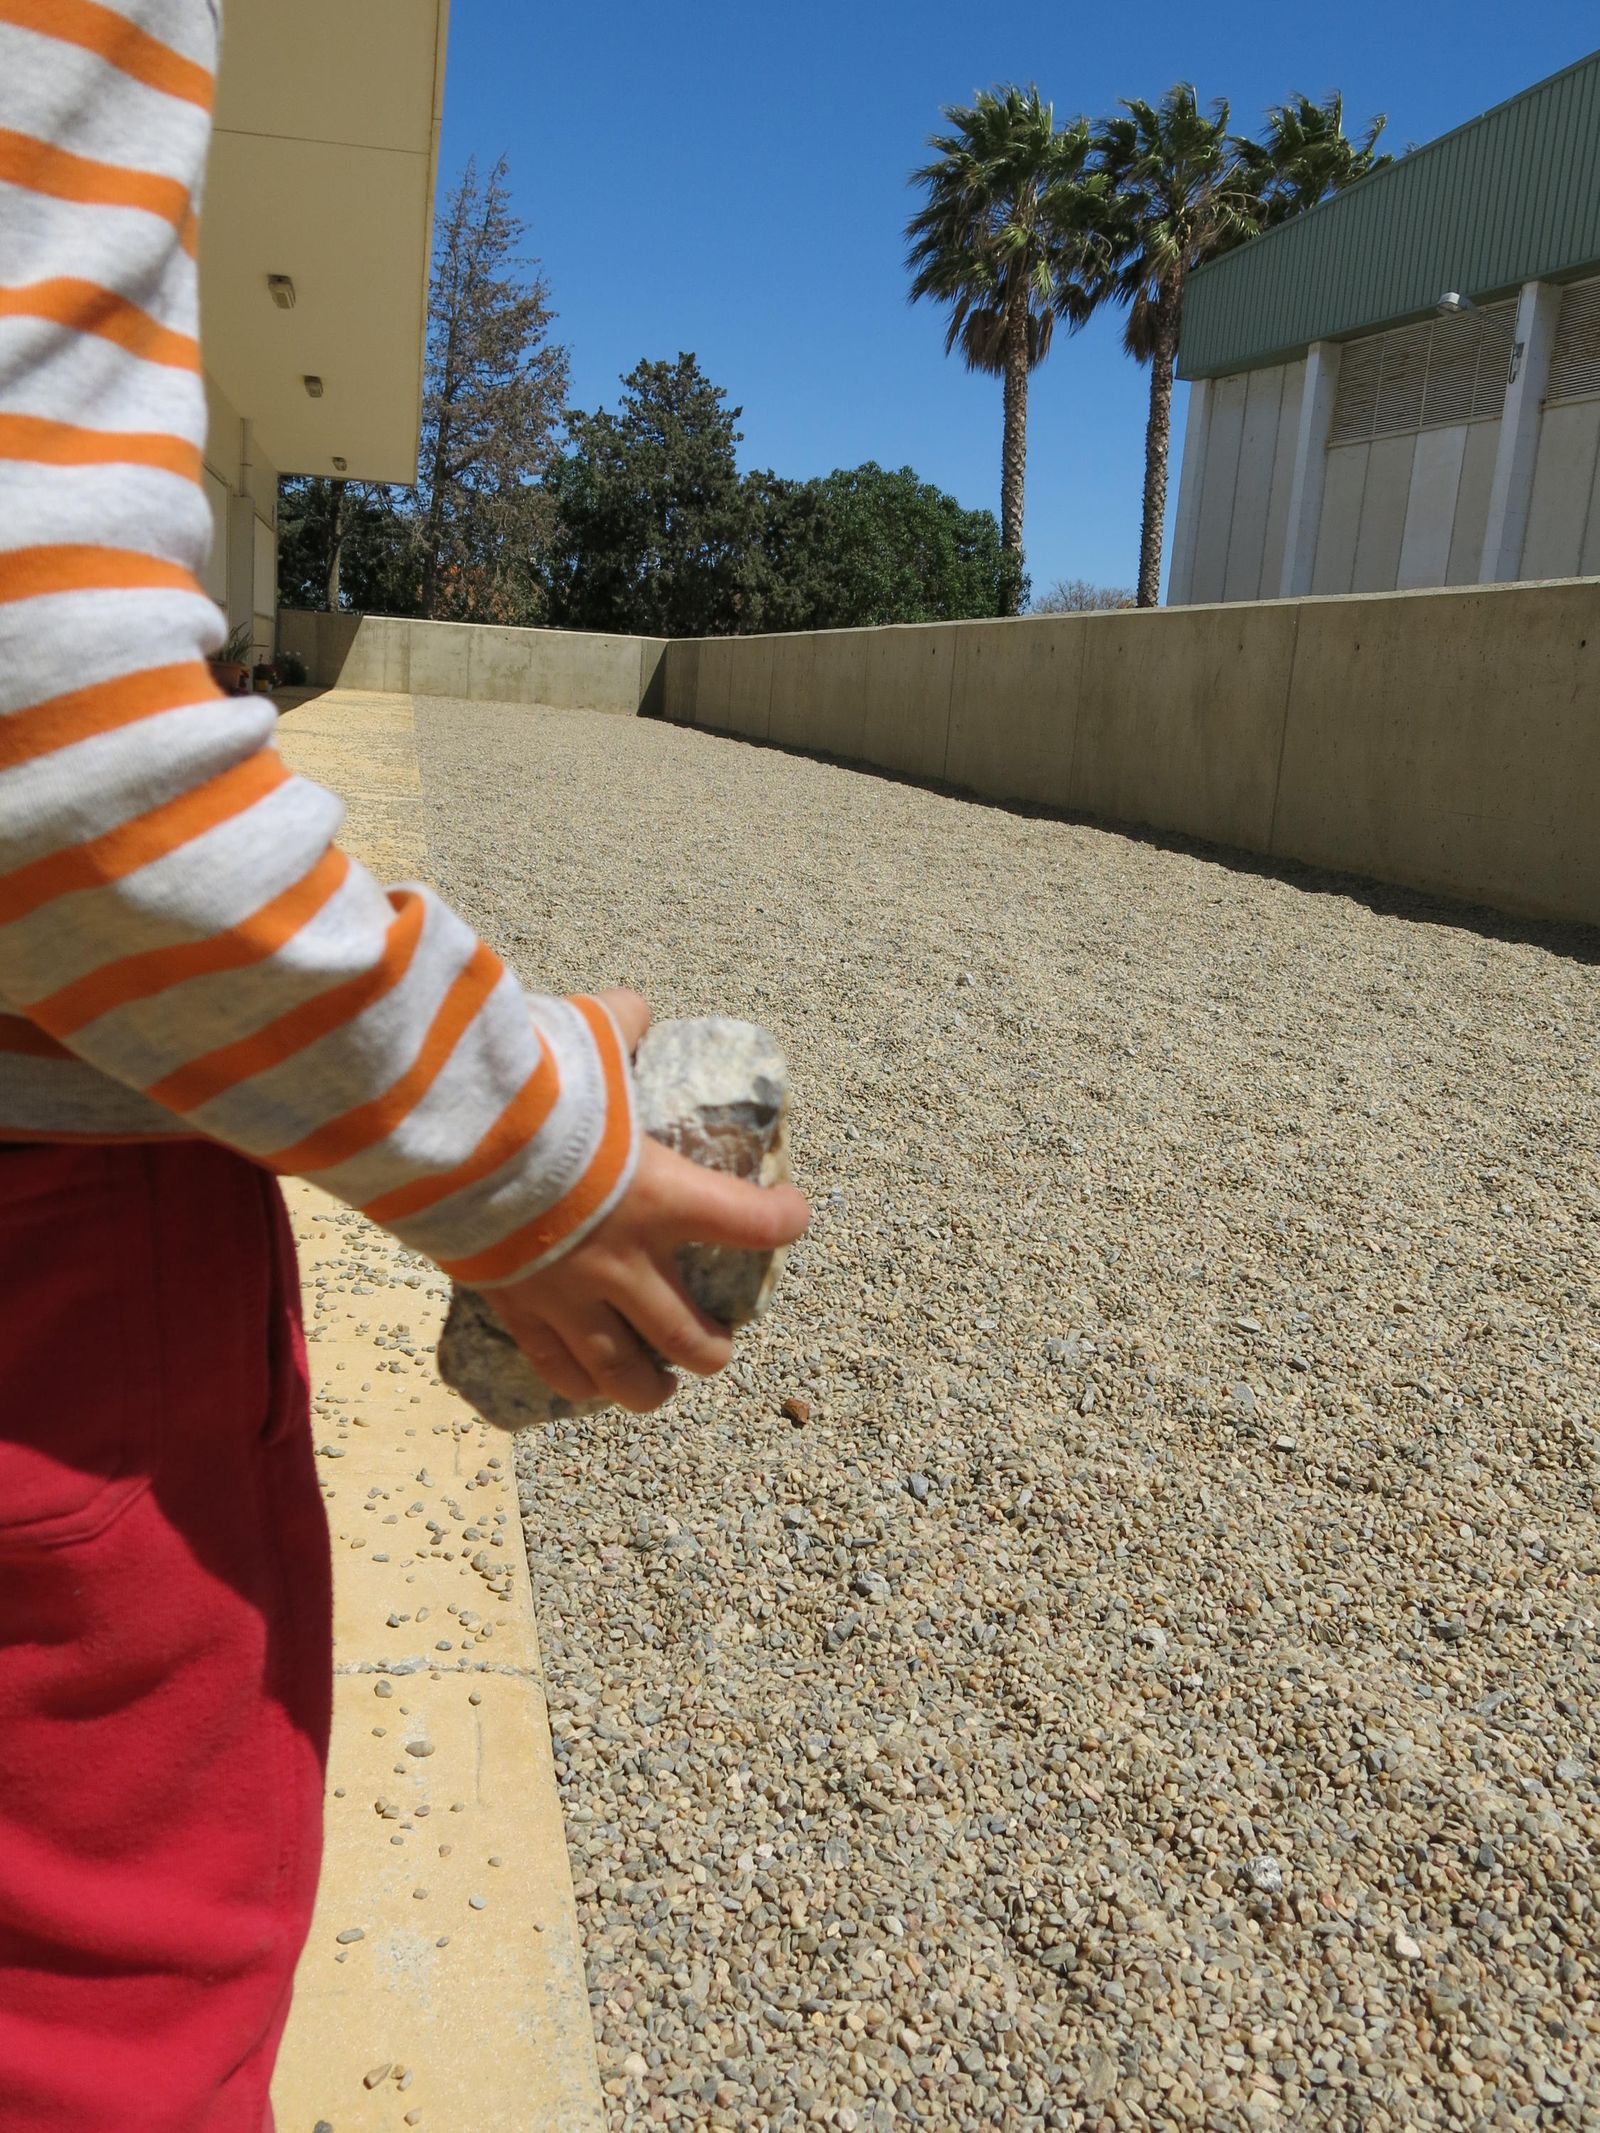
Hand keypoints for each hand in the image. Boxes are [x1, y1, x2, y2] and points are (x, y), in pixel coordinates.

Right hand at [487, 989, 808, 1414]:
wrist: (445, 1140)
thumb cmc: (530, 1089)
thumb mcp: (589, 1039)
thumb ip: (621, 1026)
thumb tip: (634, 1009)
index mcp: (661, 1197)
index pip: (753, 1224)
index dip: (785, 1223)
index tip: (793, 1215)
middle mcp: (625, 1261)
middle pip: (690, 1338)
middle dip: (711, 1350)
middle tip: (715, 1346)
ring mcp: (569, 1295)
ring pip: (623, 1374)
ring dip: (648, 1387)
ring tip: (659, 1388)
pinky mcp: (516, 1308)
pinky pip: (553, 1365)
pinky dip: (575, 1381)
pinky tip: (585, 1386)